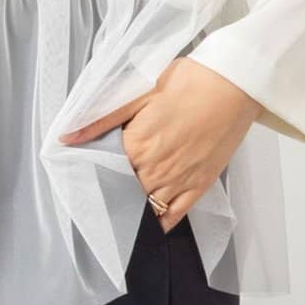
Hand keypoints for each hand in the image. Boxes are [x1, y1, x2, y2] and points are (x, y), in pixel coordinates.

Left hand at [58, 57, 260, 231]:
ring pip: (146, 208)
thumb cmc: (191, 80)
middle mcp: (155, 167)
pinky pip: (175, 215)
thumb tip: (68, 137)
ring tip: (119, 211)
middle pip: (122, 193)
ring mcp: (179, 179)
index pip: (103, 172)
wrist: (236, 83)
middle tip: (98, 194)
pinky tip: (150, 224)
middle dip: (110, 194)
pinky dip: (160, 223)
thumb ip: (104, 118)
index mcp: (137, 142)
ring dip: (131, 211)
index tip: (83, 175)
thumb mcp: (142, 91)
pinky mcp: (201, 184)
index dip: (92, 174)